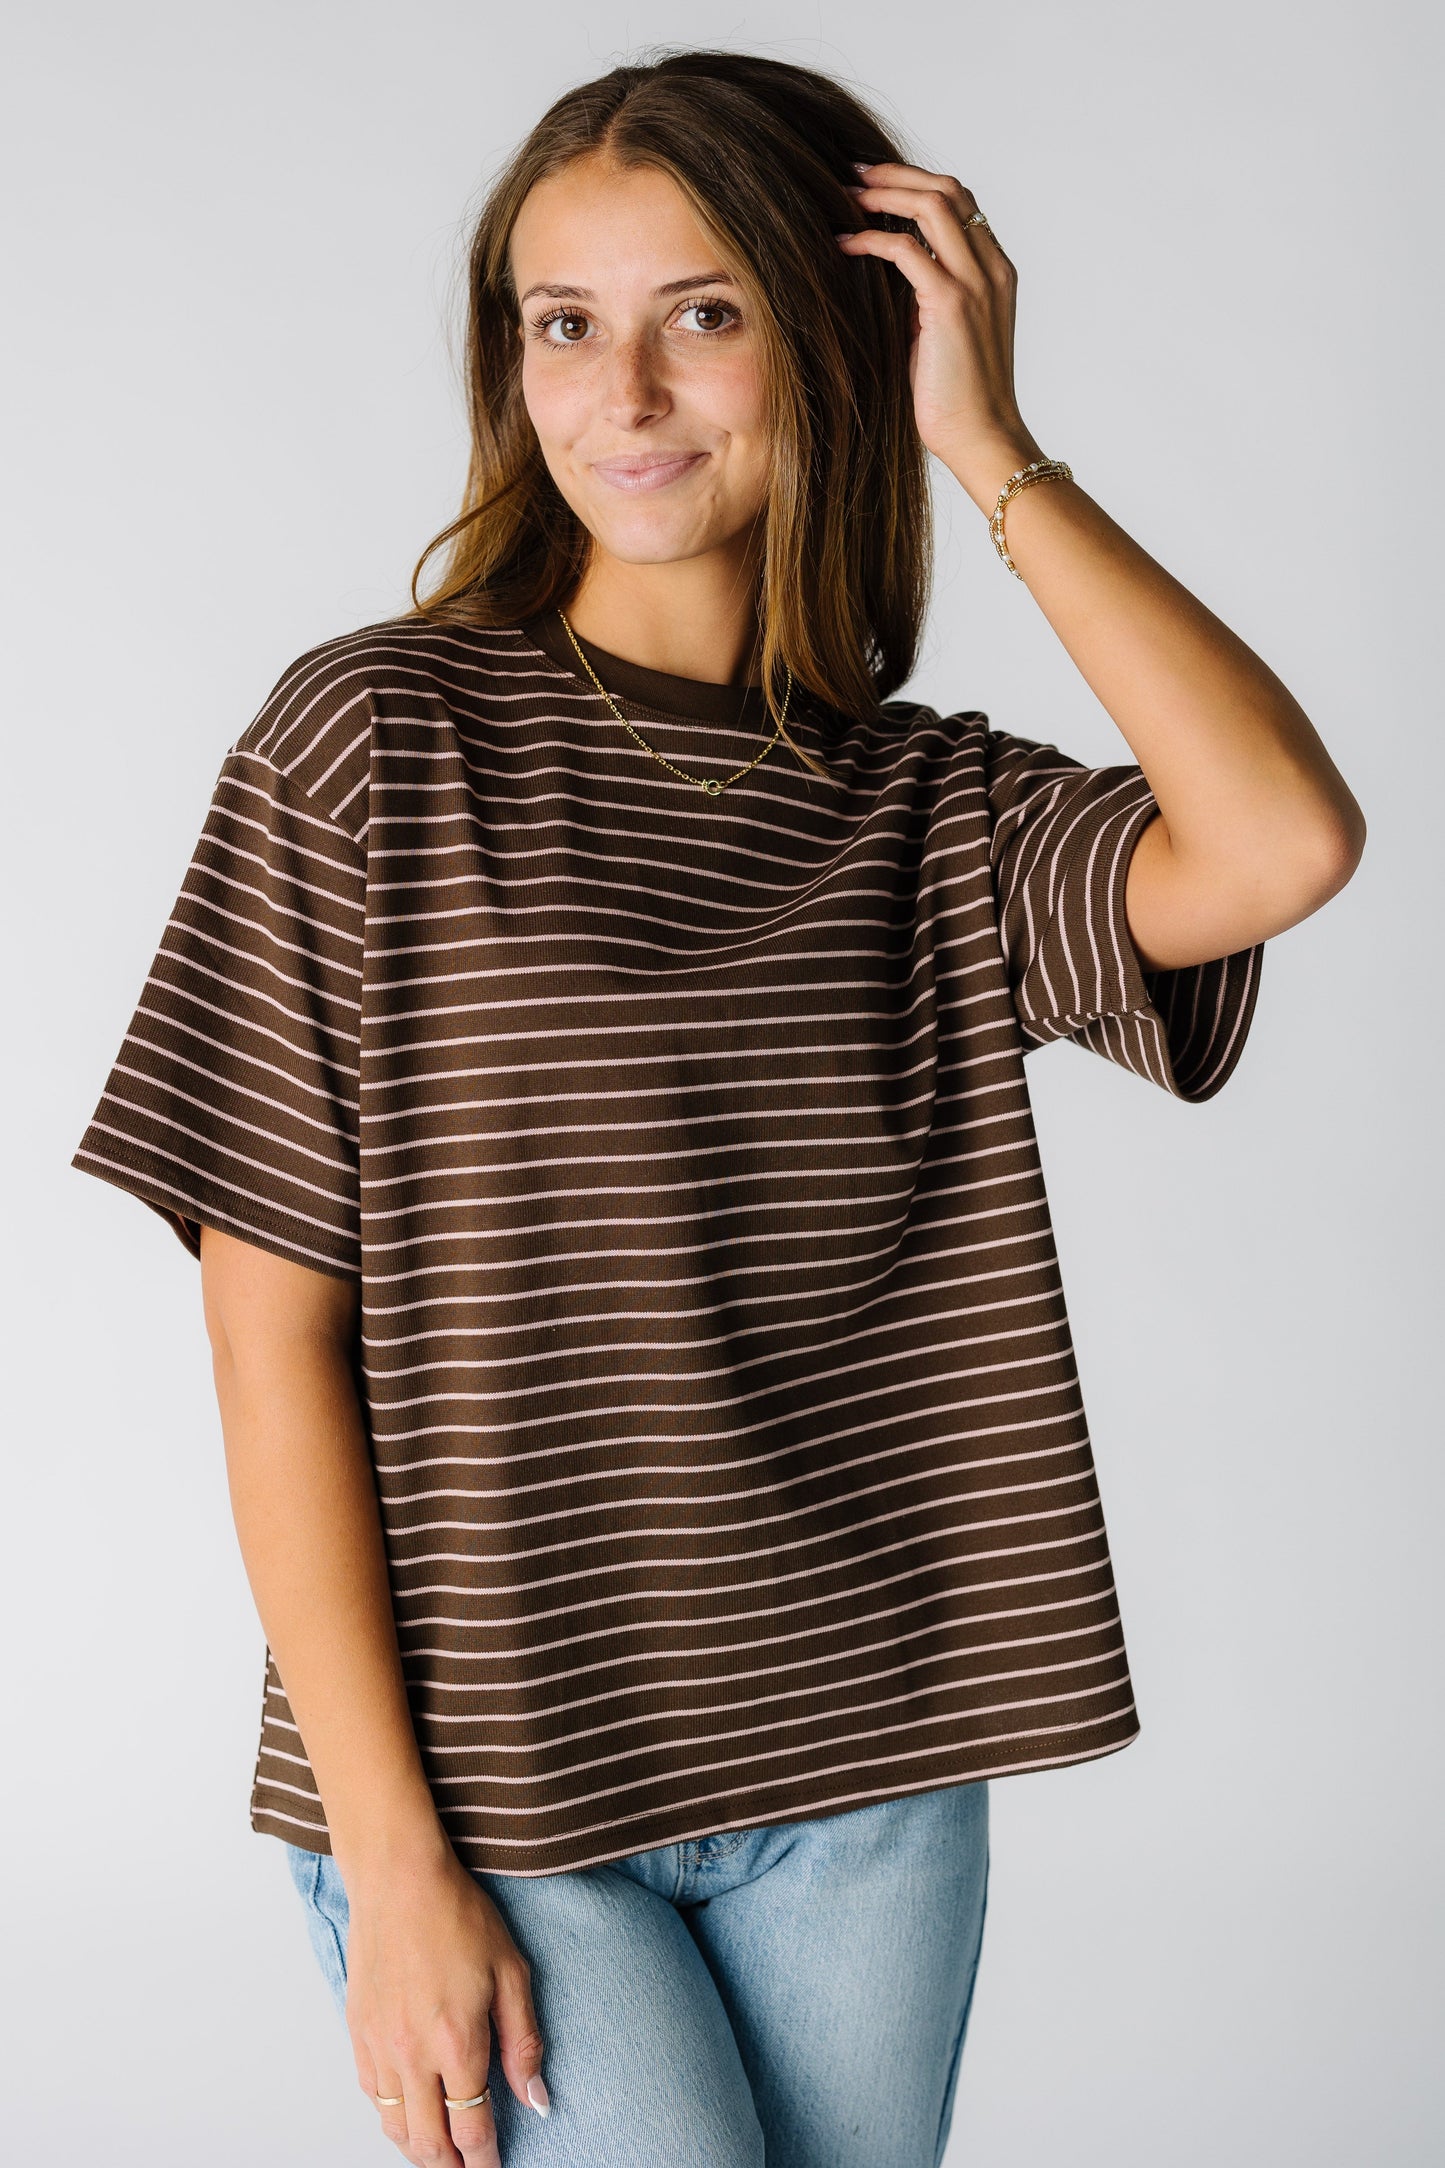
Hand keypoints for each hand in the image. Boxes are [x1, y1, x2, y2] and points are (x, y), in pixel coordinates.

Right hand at [344, 1837, 548, 2167]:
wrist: (400, 1880)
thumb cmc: (459, 1916)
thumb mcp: (511, 1972)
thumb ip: (524, 2042)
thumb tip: (536, 2099)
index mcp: (458, 2042)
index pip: (472, 2128)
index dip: (485, 2158)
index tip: (494, 2166)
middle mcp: (413, 2055)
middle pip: (429, 2143)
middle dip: (452, 2166)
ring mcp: (380, 2047)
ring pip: (394, 2127)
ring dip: (418, 2150)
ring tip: (441, 2154)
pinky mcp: (357, 2033)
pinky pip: (372, 2097)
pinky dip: (390, 2117)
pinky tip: (407, 2114)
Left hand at [837, 162, 1044, 511]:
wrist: (982, 438)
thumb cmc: (959, 399)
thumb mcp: (943, 335)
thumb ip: (926, 297)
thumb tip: (884, 273)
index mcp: (996, 272)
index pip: (961, 205)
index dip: (918, 185)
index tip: (877, 185)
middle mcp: (992, 269)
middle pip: (948, 190)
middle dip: (898, 175)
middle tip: (856, 175)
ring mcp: (976, 283)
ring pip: (932, 204)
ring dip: (885, 193)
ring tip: (847, 195)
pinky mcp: (950, 304)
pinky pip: (907, 249)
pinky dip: (872, 238)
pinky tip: (844, 244)